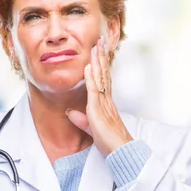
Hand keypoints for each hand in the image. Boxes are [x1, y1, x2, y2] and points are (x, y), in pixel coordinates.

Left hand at [66, 36, 132, 155]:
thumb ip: (82, 120)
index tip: (99, 52)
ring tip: (97, 44)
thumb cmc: (110, 142)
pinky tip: (89, 65)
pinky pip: (95, 90)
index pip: (103, 79)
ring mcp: (104, 103)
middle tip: (100, 40)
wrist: (120, 150)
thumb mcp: (91, 129)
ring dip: (98, 60)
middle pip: (104, 73)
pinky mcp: (99, 109)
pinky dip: (92, 77)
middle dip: (101, 56)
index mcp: (106, 103)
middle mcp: (107, 99)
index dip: (101, 65)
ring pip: (101, 76)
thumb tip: (71, 113)